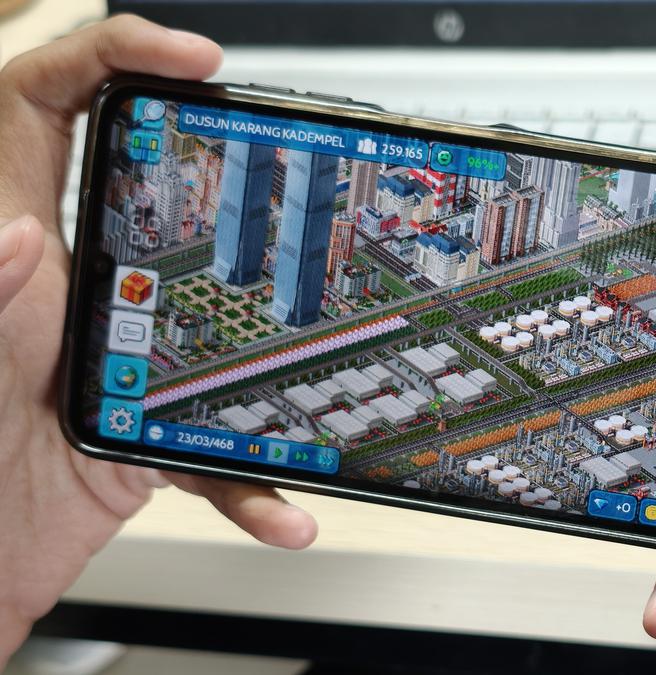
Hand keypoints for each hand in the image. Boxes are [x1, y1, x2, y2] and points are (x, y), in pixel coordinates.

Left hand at [0, 16, 317, 661]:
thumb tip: (20, 236)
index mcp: (18, 248)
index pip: (41, 105)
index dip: (109, 55)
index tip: (188, 59)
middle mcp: (82, 290)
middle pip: (158, 187)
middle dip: (223, 160)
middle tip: (282, 165)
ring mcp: (130, 357)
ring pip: (221, 308)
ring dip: (275, 323)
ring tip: (319, 319)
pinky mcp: (158, 430)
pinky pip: (228, 443)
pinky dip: (258, 483)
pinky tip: (281, 507)